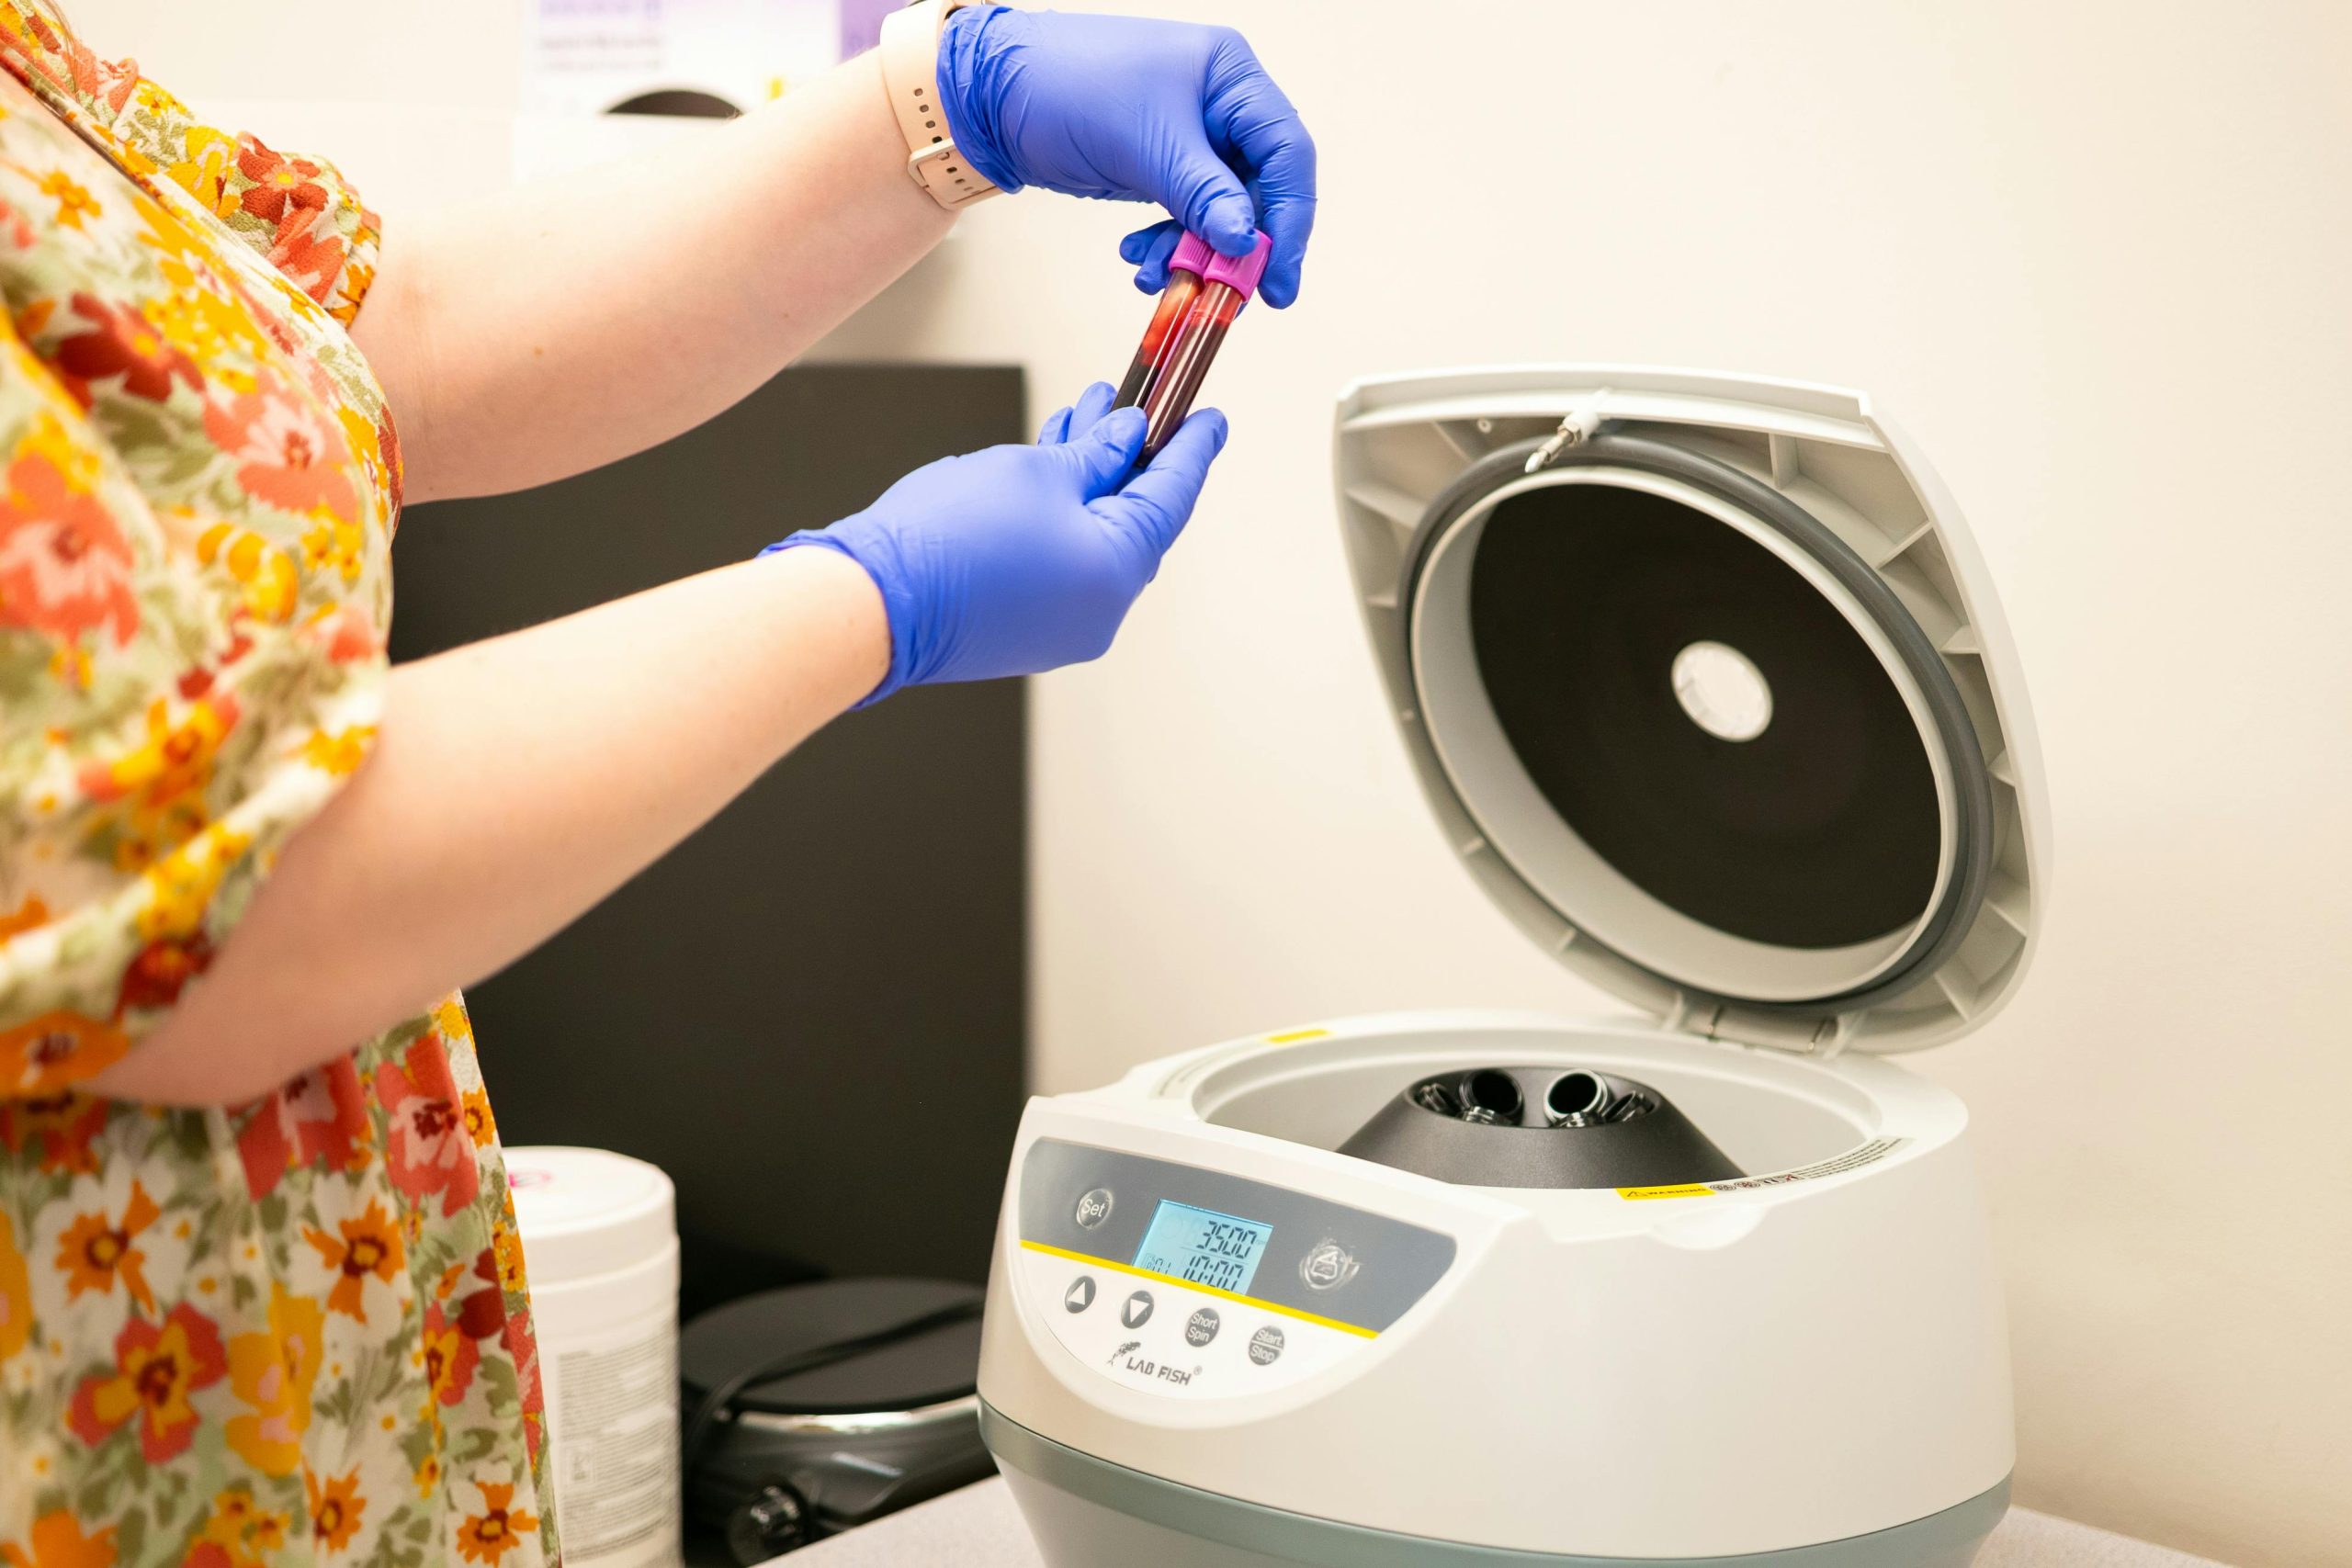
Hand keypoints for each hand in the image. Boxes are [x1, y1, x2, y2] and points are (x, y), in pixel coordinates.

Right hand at [766, 384, 1227, 702]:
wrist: (874, 601)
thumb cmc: (953, 534)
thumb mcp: (1037, 470)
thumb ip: (1095, 453)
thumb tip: (1126, 439)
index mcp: (1117, 572)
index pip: (1171, 498)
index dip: (1191, 449)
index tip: (1210, 419)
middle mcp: (1100, 611)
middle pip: (1132, 519)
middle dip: (1130, 454)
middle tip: (1137, 402)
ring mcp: (1062, 627)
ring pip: (1093, 537)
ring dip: (1090, 477)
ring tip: (1082, 416)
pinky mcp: (1024, 628)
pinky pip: (1062, 561)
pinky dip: (1062, 514)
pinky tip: (1050, 467)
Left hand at [935, 8, 1316, 307]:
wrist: (991, 95)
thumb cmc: (1065, 86)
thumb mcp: (1146, 144)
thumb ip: (1204, 195)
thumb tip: (1247, 242)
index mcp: (1228, 76)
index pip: (1285, 153)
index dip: (1289, 219)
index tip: (1276, 276)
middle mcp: (1217, 104)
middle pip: (1258, 189)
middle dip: (1239, 248)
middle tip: (1230, 297)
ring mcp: (1189, 137)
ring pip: (1220, 212)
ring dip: (1197, 255)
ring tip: (1165, 279)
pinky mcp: (1160, 166)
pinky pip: (1185, 217)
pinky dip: (1168, 246)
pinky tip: (1140, 259)